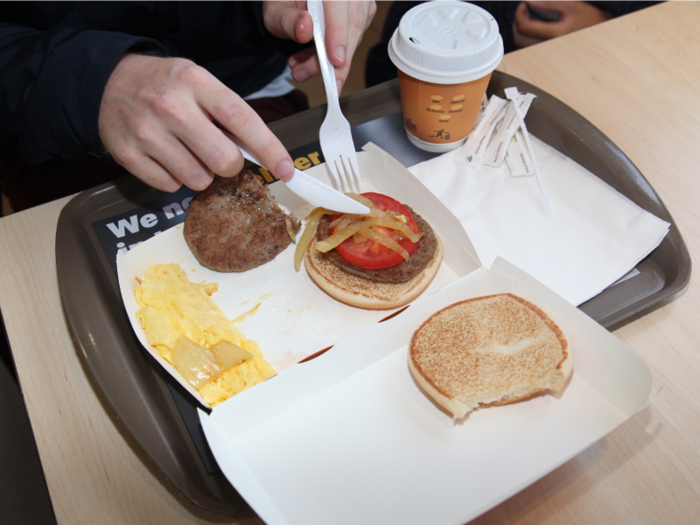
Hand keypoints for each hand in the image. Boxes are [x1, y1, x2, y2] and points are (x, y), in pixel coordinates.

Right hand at [98, 54, 294, 191]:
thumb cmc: (163, 85)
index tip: (285, 168)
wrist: (108, 82)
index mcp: (195, 83)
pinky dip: (175, 178)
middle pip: (223, 160)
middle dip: (229, 164)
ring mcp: (147, 133)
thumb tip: (260, 151)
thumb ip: (228, 113)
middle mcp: (170, 107)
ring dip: (201, 172)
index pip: (242, 120)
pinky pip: (171, 187)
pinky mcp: (129, 155)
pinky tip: (166, 156)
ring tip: (186, 151)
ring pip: (198, 180)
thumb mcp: (198, 83)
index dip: (269, 148)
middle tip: (219, 153)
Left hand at [263, 0, 376, 94]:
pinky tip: (313, 58)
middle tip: (315, 77)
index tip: (335, 60)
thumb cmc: (285, 2)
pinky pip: (354, 41)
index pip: (338, 3)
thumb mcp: (275, 10)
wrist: (293, 3)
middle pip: (352, 23)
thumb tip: (305, 29)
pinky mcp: (363, 14)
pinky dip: (334, 57)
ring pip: (355, 36)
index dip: (338, 32)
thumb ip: (287, 19)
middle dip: (334, 59)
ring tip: (302, 69)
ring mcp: (359, 1)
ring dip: (330, 61)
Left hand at [513, 0, 609, 48]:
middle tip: (522, 10)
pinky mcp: (549, 56)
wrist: (602, 34)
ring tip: (526, 17)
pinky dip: (526, 39)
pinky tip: (532, 28)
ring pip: (522, 46)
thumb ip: (549, 2)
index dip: (519, 14)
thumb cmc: (590, 18)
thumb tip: (529, 0)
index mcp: (554, 34)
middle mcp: (549, 47)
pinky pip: (530, 50)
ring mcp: (548, 53)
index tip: (523, 4)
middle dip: (516, 23)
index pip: (525, 27)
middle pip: (519, 39)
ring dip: (520, 31)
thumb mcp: (572, 6)